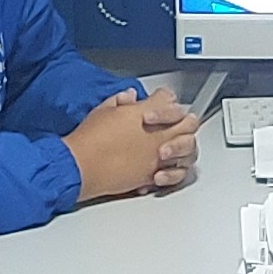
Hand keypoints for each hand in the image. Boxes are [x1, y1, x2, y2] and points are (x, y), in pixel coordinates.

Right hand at [65, 87, 199, 200]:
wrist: (82, 167)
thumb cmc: (90, 140)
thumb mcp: (103, 111)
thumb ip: (120, 102)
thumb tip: (128, 98)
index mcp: (146, 113)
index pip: (168, 98)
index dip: (165, 98)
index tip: (160, 99)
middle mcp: (158, 135)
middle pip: (188, 122)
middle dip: (185, 120)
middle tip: (179, 120)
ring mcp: (158, 156)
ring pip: (189, 149)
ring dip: (184, 146)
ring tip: (174, 145)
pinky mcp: (153, 175)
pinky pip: (176, 173)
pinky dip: (174, 171)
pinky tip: (165, 167)